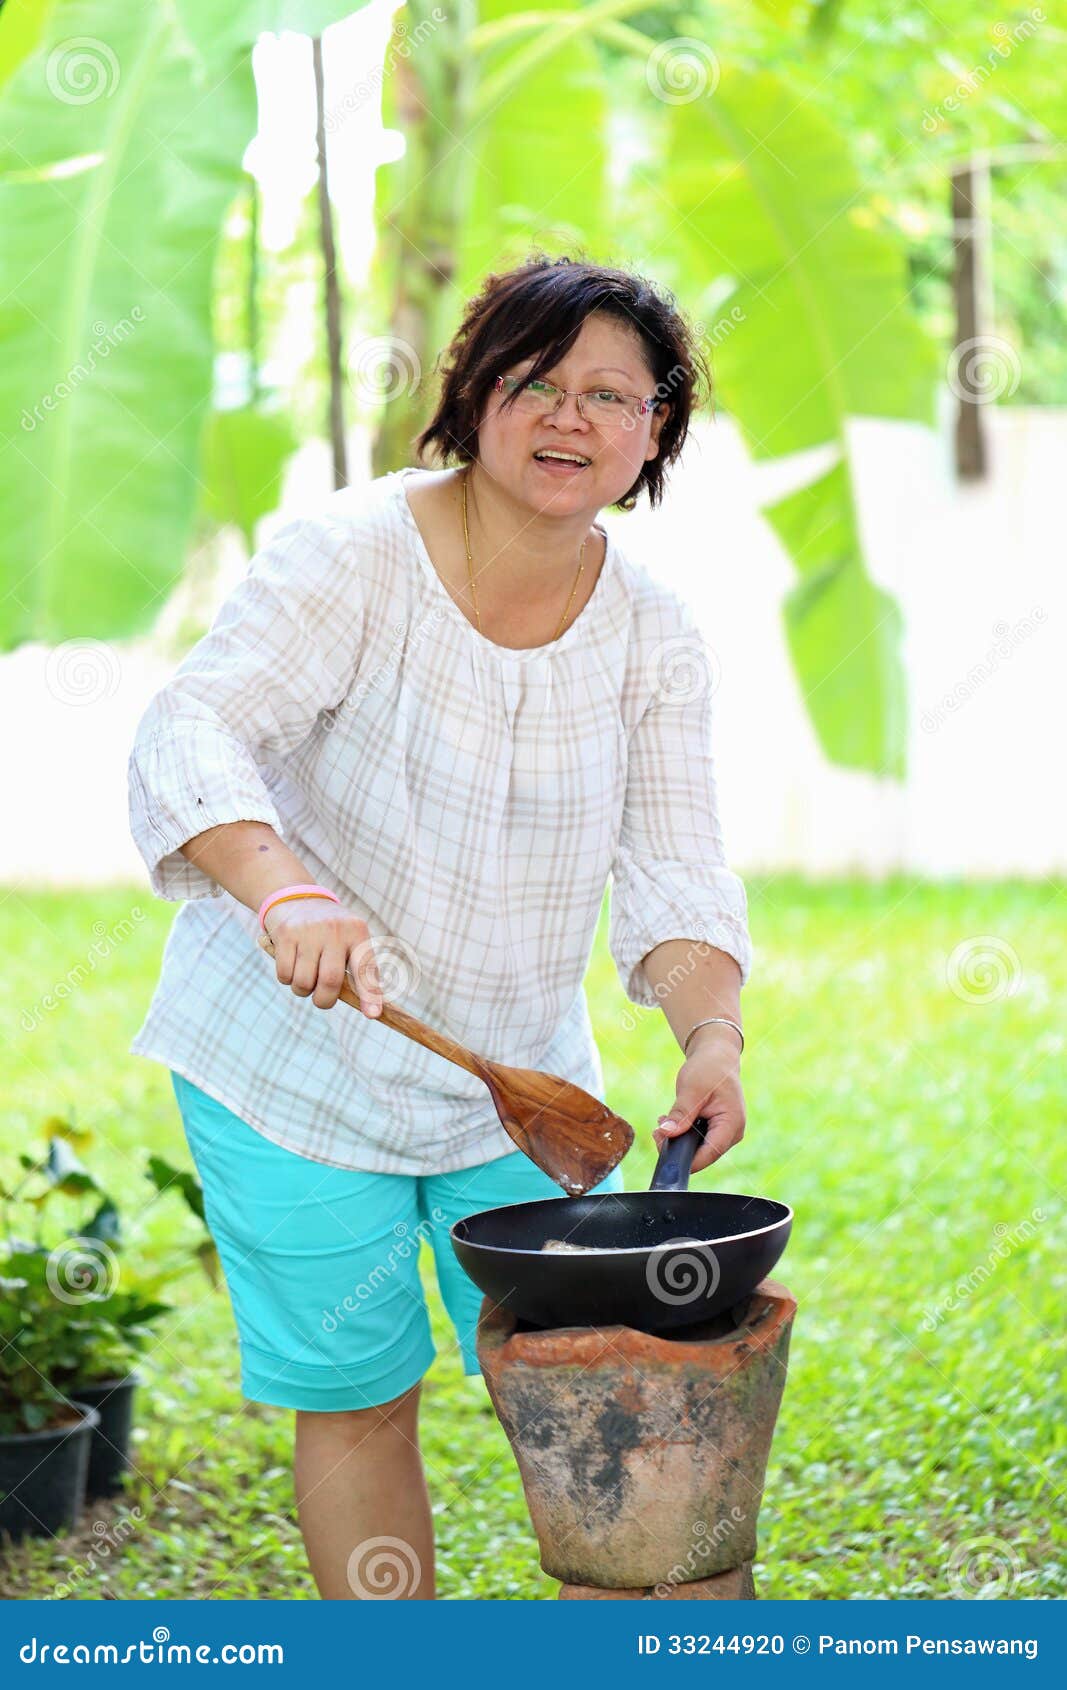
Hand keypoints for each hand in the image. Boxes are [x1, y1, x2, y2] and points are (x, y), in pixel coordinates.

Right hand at [260, 898, 382, 1015]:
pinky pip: (284, 975)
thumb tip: (369, 1009)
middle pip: (330, 981)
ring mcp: (309, 930)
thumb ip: (355, 968)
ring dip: (303, 990)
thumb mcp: (348, 939)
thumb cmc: (330, 932)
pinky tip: (291, 965)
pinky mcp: (285, 933)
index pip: (365, 967)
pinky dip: (287, 979)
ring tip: (306, 978)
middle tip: (322, 1000)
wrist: (296, 898)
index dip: (370, 994)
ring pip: (303, 983)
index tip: (372, 1015)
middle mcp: (335, 929)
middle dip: (324, 1001)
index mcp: (357, 932)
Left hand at [652, 1024, 744, 1176]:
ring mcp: (725, 1133)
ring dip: (678, 1139)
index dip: (685, 1159)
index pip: (708, 1155)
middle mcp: (732, 1133)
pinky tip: (671, 1120)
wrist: (717, 1057)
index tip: (662, 1150)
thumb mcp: (692, 1089)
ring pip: (698, 1150)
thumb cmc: (709, 1068)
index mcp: (732, 1124)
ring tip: (663, 1120)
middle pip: (702, 1156)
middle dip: (677, 1146)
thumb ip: (681, 1113)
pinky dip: (682, 1134)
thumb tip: (667, 1133)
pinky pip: (698, 1141)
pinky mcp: (716, 1130)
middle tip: (657, 1130)